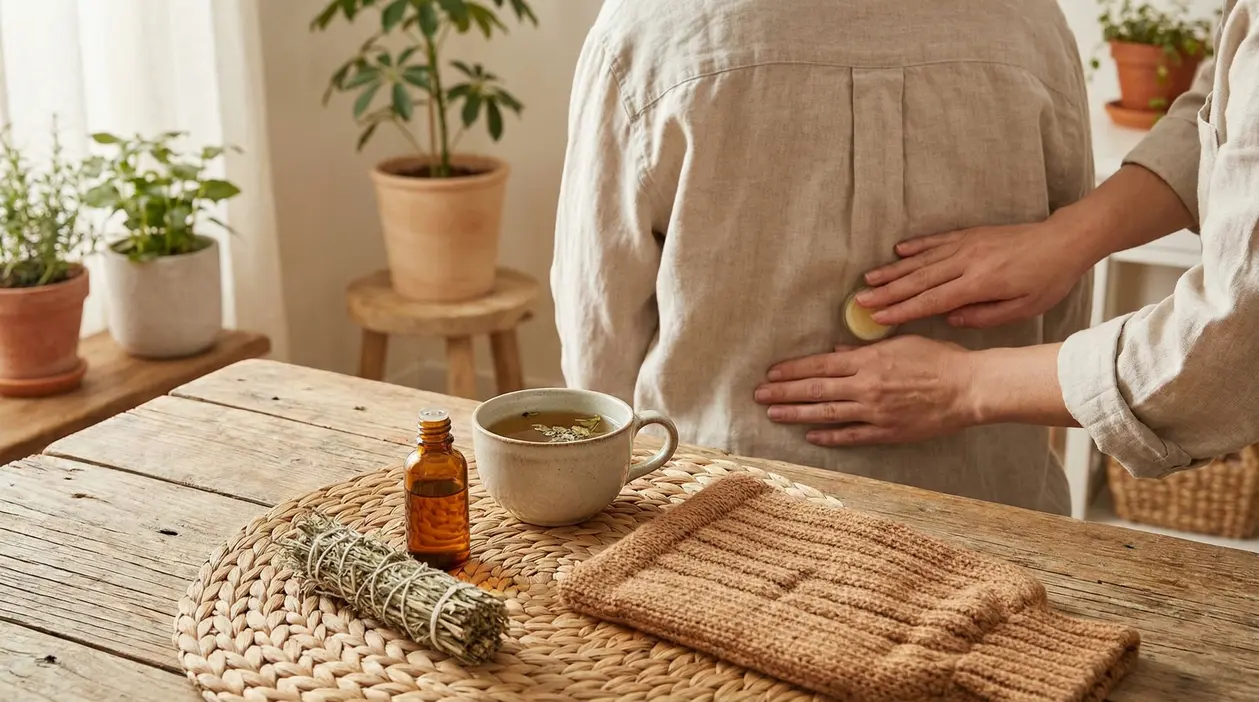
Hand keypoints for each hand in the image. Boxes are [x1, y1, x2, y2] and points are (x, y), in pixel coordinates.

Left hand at [753, 336, 978, 445]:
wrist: (969, 388)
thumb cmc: (939, 359)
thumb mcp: (900, 344)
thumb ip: (864, 350)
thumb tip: (836, 351)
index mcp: (868, 361)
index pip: (819, 365)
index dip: (792, 370)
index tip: (771, 373)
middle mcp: (866, 386)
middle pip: (815, 389)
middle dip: (783, 393)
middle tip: (759, 396)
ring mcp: (875, 411)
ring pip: (826, 412)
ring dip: (796, 414)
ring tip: (773, 414)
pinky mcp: (887, 432)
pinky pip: (852, 435)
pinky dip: (829, 435)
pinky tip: (810, 435)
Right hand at [855, 221, 1093, 328]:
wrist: (1065, 241)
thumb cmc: (1048, 280)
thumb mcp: (1023, 309)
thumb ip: (984, 317)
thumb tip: (950, 319)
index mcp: (980, 283)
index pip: (932, 300)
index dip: (903, 310)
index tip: (879, 317)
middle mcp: (968, 261)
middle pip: (919, 279)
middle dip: (887, 291)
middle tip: (861, 301)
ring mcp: (967, 244)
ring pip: (923, 259)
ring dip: (894, 270)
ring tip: (869, 279)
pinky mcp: (971, 234)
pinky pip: (937, 240)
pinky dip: (916, 246)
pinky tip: (898, 251)